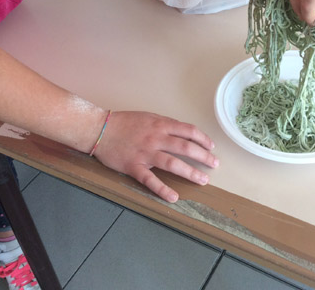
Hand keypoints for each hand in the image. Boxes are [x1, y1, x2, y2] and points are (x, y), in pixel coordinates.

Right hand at [93, 111, 218, 202]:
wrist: (100, 129)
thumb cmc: (124, 122)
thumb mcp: (148, 117)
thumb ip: (165, 125)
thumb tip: (183, 133)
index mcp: (160, 124)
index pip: (188, 131)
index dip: (203, 139)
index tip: (211, 146)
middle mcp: (156, 138)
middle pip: (185, 147)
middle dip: (203, 156)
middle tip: (215, 164)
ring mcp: (145, 154)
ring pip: (173, 163)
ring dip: (190, 172)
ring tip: (203, 180)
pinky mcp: (134, 167)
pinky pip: (150, 180)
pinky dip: (163, 189)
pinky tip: (174, 197)